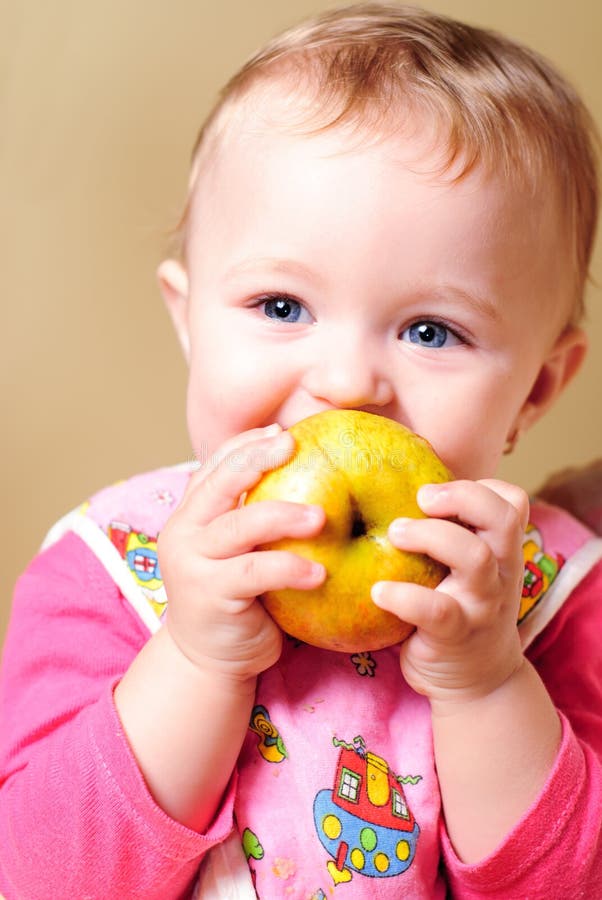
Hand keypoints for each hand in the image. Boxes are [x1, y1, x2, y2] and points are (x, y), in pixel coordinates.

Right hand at [157, 425, 325, 681]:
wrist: (207, 659)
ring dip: (283, 515)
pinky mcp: (209, 594)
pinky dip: (289, 567)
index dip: (246, 444)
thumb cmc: (238, 598)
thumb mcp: (240, 551)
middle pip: (220, 482)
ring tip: (320, 517)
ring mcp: (192, 563)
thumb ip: (255, 518)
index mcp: (191, 514)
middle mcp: (184, 531)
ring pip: (240, 524)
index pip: (215, 466)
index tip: (283, 432)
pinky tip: (319, 572)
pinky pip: (254, 572)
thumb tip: (313, 475)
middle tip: (295, 446)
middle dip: (258, 458)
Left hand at [372, 479, 528, 706]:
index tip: (437, 487)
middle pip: (502, 518)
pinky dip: (405, 597)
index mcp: (500, 549)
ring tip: (394, 533)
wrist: (479, 681)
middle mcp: (500, 571)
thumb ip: (450, 532)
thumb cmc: (459, 607)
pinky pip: (436, 611)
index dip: (482, 486)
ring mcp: (482, 603)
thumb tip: (391, 485)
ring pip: (476, 557)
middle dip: (460, 497)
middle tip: (419, 498)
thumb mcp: (468, 570)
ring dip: (431, 536)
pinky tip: (378, 591)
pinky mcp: (457, 635)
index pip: (514, 502)